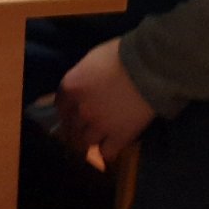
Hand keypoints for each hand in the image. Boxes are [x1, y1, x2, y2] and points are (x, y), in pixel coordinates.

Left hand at [54, 39, 154, 161]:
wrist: (147, 67)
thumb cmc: (120, 55)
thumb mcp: (91, 60)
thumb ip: (82, 77)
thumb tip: (82, 85)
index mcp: (71, 87)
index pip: (60, 106)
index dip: (67, 111)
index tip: (72, 113)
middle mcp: (80, 110)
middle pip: (71, 127)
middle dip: (77, 129)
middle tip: (85, 128)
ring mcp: (99, 126)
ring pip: (86, 142)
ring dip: (91, 139)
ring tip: (100, 137)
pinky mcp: (119, 137)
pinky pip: (106, 153)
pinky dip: (107, 152)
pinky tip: (112, 146)